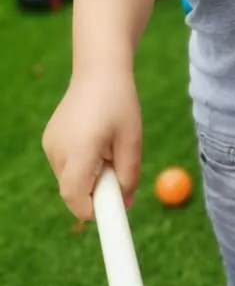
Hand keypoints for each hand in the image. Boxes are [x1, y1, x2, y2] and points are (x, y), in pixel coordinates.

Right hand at [42, 72, 141, 221]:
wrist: (99, 71)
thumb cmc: (120, 103)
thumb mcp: (133, 141)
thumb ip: (129, 176)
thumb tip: (126, 204)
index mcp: (79, 152)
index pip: (76, 199)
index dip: (94, 213)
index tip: (113, 213)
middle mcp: (58, 151)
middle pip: (73, 192)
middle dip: (96, 192)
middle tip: (118, 172)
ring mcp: (50, 145)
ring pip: (70, 179)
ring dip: (90, 176)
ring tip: (108, 147)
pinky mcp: (49, 140)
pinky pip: (66, 165)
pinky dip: (82, 164)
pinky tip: (96, 140)